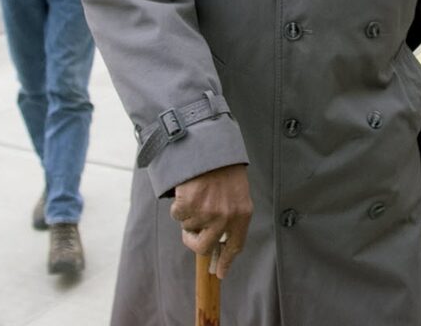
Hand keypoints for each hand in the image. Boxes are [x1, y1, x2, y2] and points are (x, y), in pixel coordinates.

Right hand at [169, 164, 252, 278]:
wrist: (212, 148)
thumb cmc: (226, 171)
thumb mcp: (238, 195)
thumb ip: (232, 219)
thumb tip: (219, 246)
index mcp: (242, 214)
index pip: (235, 246)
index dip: (226, 262)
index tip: (219, 273)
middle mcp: (225, 217)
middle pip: (205, 247)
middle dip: (195, 242)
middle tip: (192, 234)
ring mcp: (207, 212)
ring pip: (188, 228)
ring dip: (189, 216)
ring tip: (197, 195)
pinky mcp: (189, 204)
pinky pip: (177, 216)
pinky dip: (178, 206)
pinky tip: (188, 191)